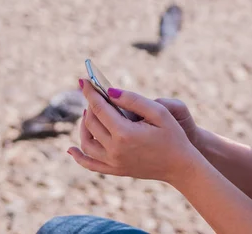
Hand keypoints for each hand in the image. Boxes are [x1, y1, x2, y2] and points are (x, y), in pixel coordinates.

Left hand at [68, 79, 199, 184]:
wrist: (180, 166)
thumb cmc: (174, 136)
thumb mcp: (160, 112)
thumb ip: (134, 100)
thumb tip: (110, 91)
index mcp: (125, 133)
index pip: (99, 108)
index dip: (90, 92)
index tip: (83, 80)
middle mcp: (114, 149)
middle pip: (91, 123)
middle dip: (90, 105)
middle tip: (92, 93)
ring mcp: (113, 162)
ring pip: (86, 142)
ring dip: (84, 125)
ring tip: (89, 113)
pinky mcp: (115, 171)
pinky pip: (90, 164)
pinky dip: (78, 156)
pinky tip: (71, 149)